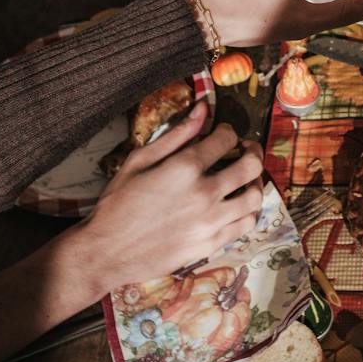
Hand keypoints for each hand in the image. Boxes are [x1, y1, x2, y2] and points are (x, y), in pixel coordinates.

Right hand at [71, 105, 266, 289]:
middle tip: (246, 150)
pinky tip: (237, 206)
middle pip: (251, 166)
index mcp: (184, 168)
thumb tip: (202, 110)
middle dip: (253, 151)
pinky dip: (248, 212)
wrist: (106, 252)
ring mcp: (210, 222)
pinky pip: (246, 225)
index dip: (228, 132)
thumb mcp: (139, 161)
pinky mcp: (211, 245)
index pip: (226, 140)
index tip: (223, 134)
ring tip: (246, 180)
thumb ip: (176, 135)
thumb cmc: (118, 204)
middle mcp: (204, 194)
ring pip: (256, 198)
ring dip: (255, 184)